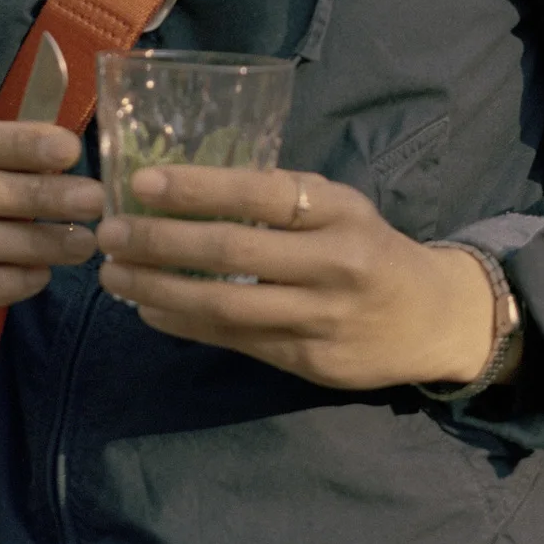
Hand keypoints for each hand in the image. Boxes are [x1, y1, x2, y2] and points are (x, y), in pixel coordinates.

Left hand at [95, 166, 505, 391]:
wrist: (433, 319)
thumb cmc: (371, 248)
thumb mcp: (341, 207)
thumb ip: (282, 199)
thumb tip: (190, 183)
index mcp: (339, 212)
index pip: (260, 193)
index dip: (198, 188)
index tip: (142, 182)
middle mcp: (333, 264)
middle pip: (233, 253)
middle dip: (161, 241)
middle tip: (110, 232)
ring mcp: (320, 318)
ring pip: (225, 306)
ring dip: (159, 289)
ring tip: (114, 274)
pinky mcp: (308, 361)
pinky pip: (234, 340)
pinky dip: (184, 324)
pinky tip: (149, 308)